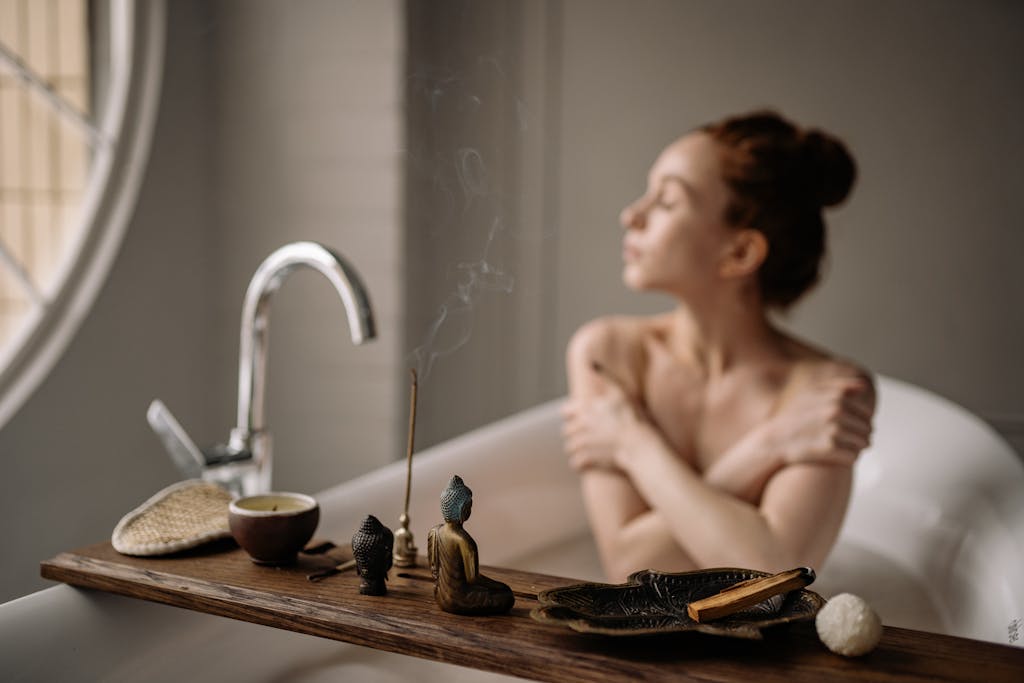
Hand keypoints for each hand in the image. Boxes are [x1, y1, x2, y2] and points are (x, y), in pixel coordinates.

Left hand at [561, 366, 647, 471]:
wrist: (640, 445)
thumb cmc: (634, 418)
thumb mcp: (621, 393)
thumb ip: (606, 378)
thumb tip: (592, 364)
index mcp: (587, 409)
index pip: (567, 411)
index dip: (571, 416)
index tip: (576, 419)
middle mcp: (581, 425)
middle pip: (567, 431)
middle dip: (574, 434)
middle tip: (585, 437)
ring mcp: (583, 443)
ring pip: (570, 447)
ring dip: (577, 449)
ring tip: (586, 451)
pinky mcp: (587, 459)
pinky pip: (576, 463)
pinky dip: (580, 464)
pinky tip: (587, 465)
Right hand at [760, 370, 874, 467]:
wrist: (774, 441)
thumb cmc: (795, 419)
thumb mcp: (812, 395)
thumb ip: (838, 388)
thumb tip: (864, 386)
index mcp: (834, 397)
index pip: (866, 411)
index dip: (863, 421)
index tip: (855, 425)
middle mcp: (835, 411)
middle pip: (867, 428)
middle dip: (863, 435)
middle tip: (850, 440)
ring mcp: (833, 429)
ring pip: (864, 443)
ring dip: (858, 448)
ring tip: (844, 448)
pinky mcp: (829, 448)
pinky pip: (854, 456)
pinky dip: (849, 458)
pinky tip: (838, 457)